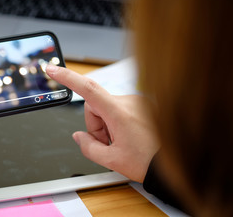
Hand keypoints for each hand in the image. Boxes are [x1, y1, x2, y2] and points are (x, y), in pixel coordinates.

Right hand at [46, 65, 158, 182]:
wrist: (180, 161)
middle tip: (108, 145)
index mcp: (119, 112)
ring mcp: (137, 101)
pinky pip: (120, 109)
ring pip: (107, 109)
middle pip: (94, 106)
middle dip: (95, 126)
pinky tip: (130, 137)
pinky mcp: (142, 104)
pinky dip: (118, 123)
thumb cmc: (149, 162)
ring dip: (107, 126)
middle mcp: (128, 101)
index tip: (52, 69)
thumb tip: (78, 136)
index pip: (87, 89)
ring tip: (122, 143)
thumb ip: (88, 147)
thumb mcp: (112, 160)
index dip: (67, 77)